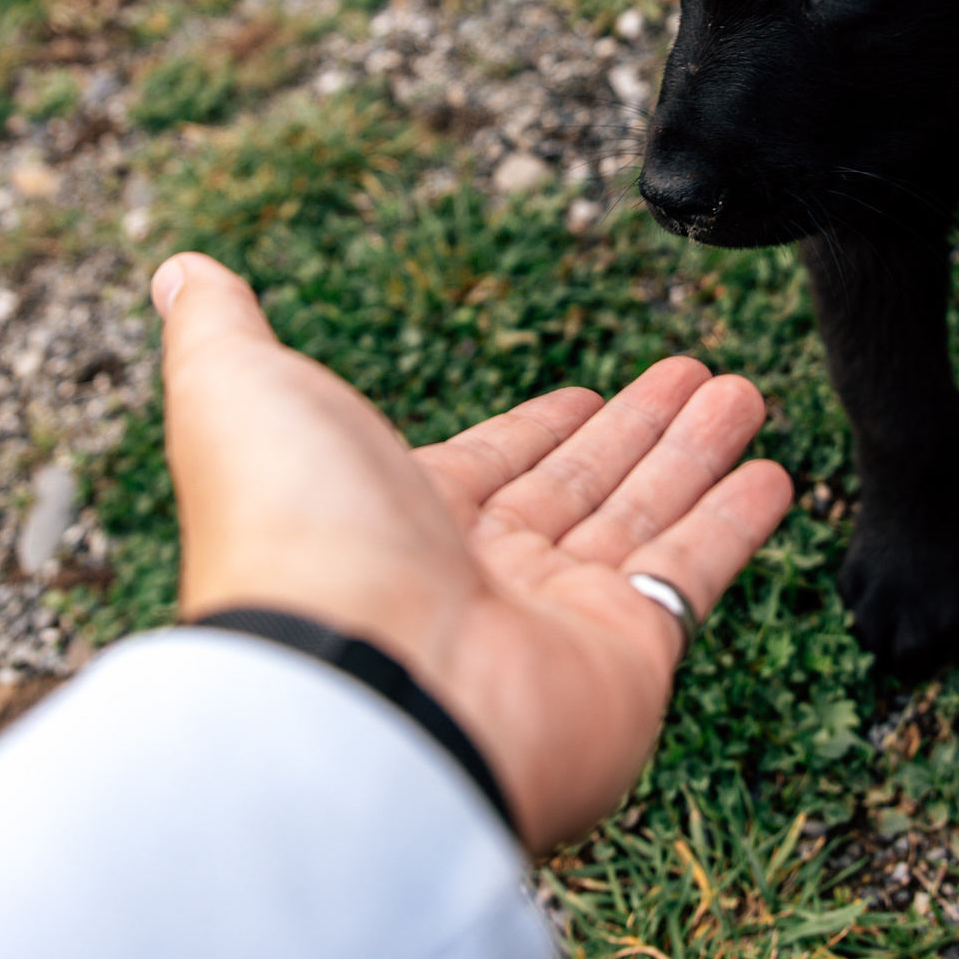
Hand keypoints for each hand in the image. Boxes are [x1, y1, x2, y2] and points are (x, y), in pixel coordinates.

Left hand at [153, 252, 792, 850]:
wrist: (352, 689)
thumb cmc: (289, 541)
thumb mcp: (235, 396)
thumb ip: (221, 332)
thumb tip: (182, 270)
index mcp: (392, 519)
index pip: (486, 464)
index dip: (538, 429)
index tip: (582, 394)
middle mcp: (475, 576)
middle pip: (575, 487)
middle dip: (634, 429)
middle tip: (695, 376)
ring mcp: (553, 622)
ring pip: (641, 516)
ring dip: (695, 452)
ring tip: (747, 390)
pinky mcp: (625, 656)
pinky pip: (691, 574)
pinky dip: (735, 522)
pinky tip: (776, 472)